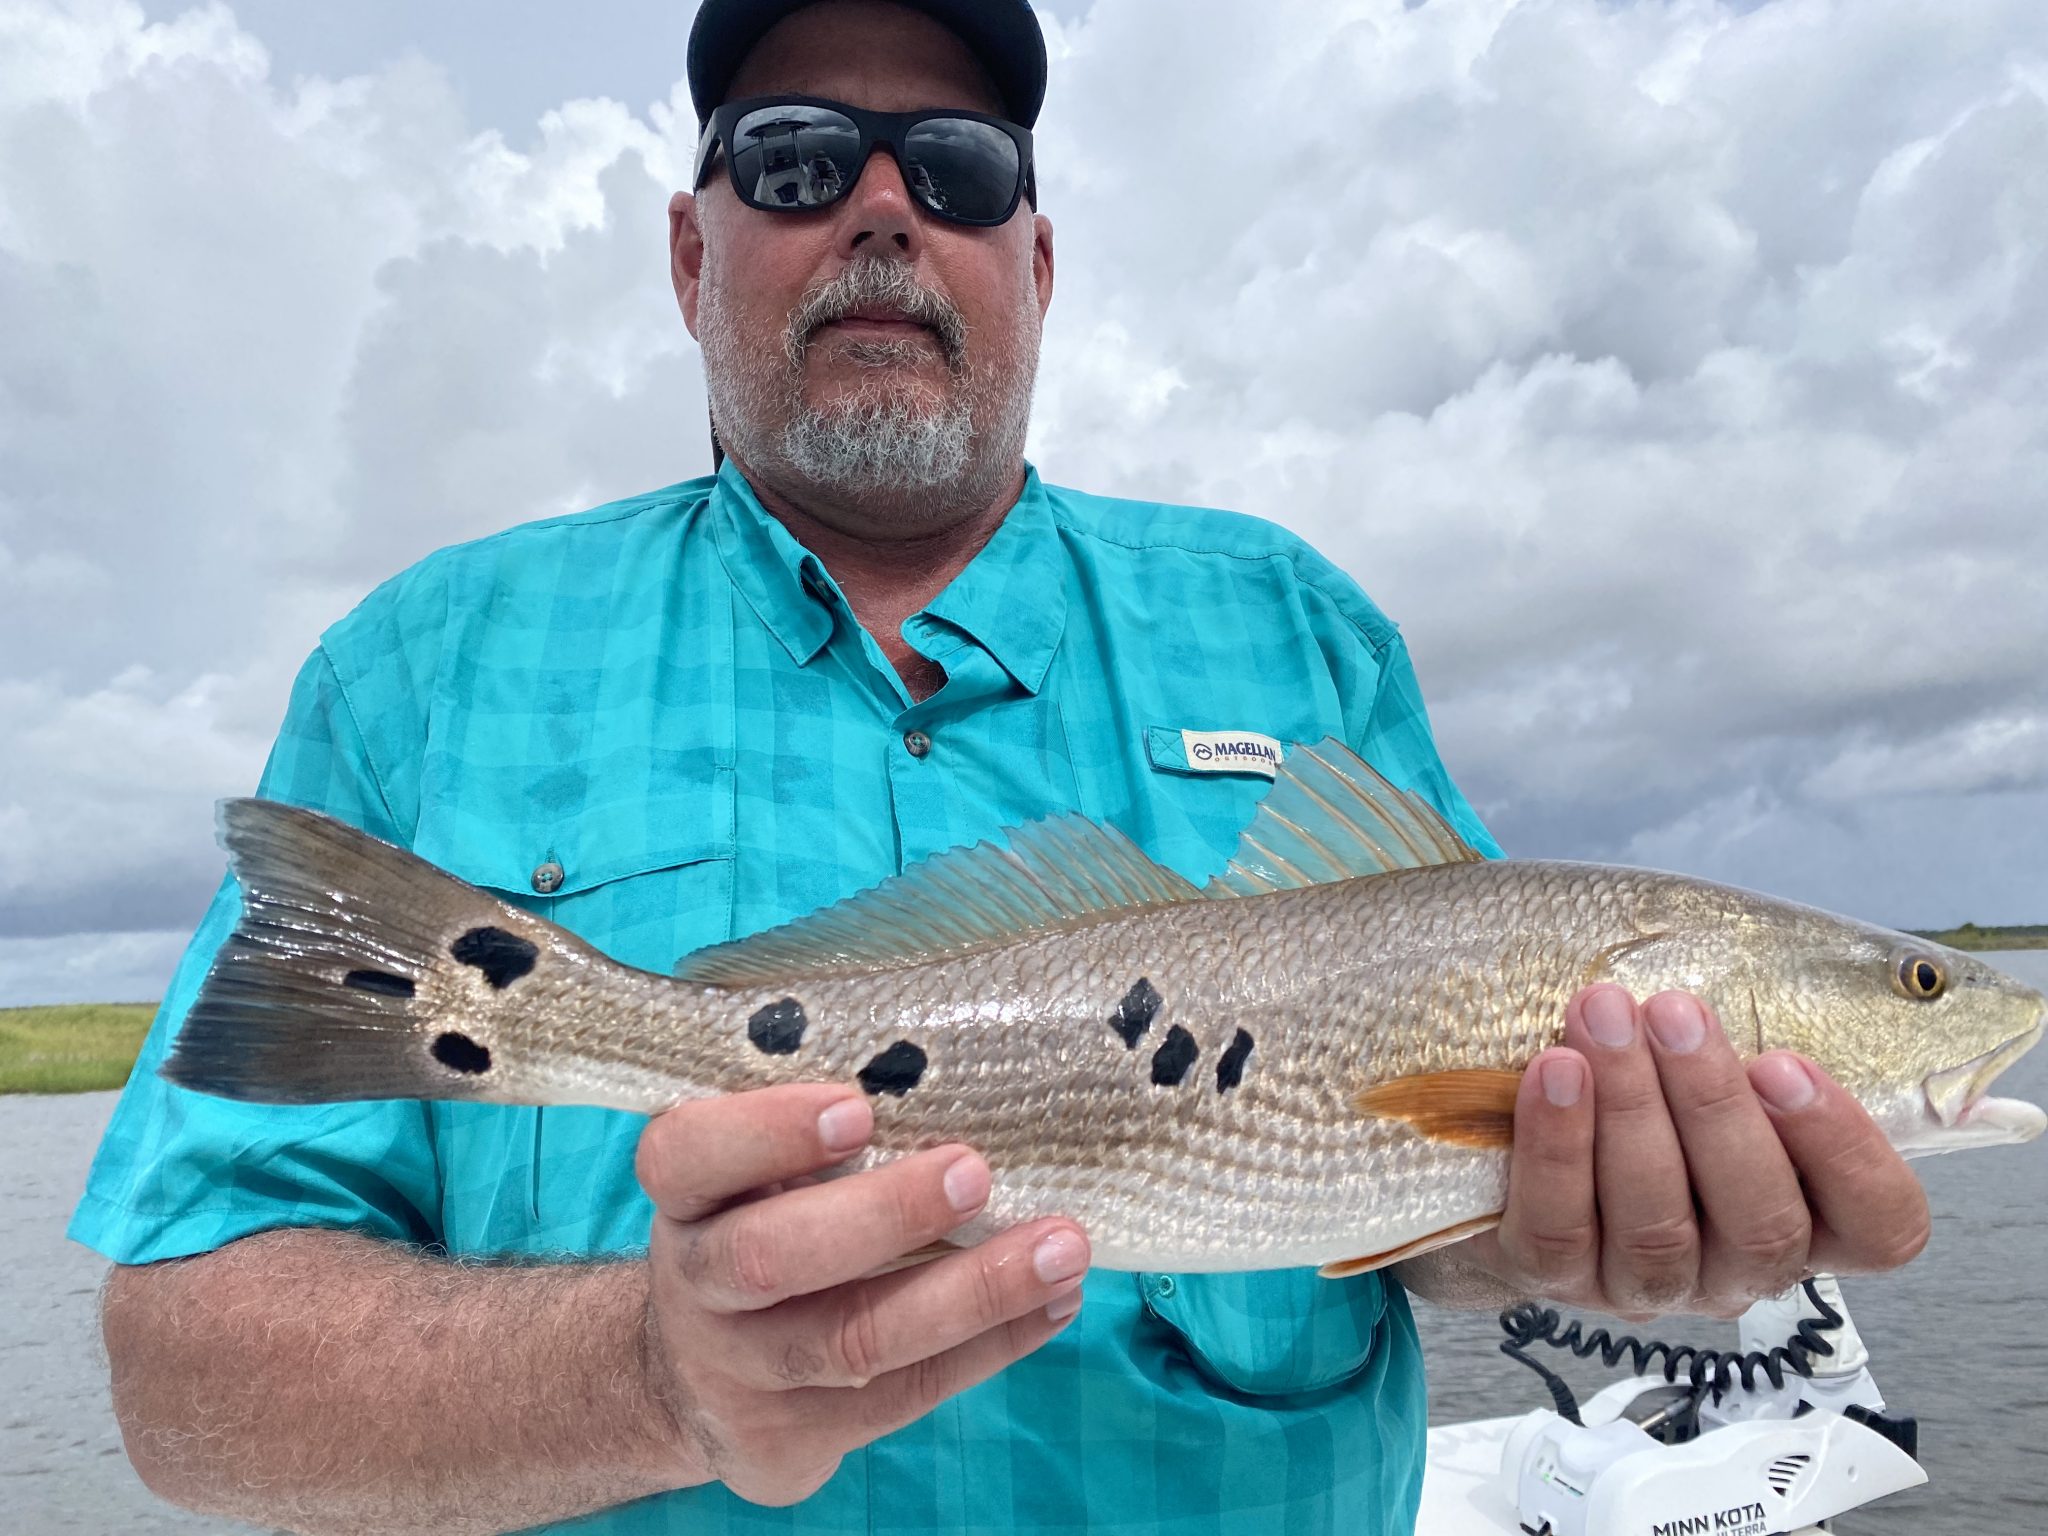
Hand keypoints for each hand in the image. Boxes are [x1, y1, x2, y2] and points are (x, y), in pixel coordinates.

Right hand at [633, 1084, 1087, 1505]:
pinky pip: (904, 1394)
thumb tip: (975, 1079)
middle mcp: (695, 1284)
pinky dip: (990, 1345)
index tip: (858, 1109)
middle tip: (974, 1172)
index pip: (688, 1155)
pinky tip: (1052, 1304)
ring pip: (852, 1340)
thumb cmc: (763, 1226)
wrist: (692, 1376)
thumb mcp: (760, 1173)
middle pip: (768, 1258)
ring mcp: (737, 1373)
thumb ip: (827, 1132)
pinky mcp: (789, 1441)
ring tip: (1061, 1250)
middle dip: (883, 1214)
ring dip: (972, 1293)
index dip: (767, 1133)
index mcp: (684, 1195)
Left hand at [1460, 985, 1930, 1318]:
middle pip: (1760, 1220)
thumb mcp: (1706, 1060)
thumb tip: (1739, 972)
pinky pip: (1561, 1229)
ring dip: (1631, 1109)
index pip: (1880, 1225)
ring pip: (1658, 1225)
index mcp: (1807, 1222)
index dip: (1845, 1151)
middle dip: (1713, 1105)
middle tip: (1675, 1012)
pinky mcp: (1556, 1281)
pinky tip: (1551, 1071)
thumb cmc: (1641, 1081)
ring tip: (1604, 1017)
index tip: (1784, 1061)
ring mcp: (1647, 1287)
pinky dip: (1558, 1147)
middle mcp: (1737, 1273)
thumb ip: (1746, 1040)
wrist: (1508, 1145)